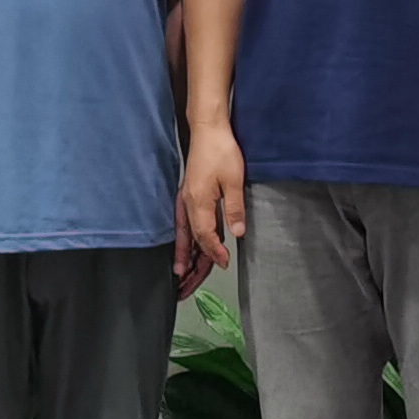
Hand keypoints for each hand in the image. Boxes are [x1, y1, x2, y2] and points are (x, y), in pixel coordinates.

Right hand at [177, 123, 248, 278]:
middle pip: (189, 241)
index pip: (205, 236)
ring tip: (182, 276)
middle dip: (189, 265)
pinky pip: (185, 225)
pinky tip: (187, 248)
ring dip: (184, 256)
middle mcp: (188, 204)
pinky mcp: (189, 196)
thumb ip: (234, 209)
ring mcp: (186, 200)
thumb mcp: (233, 180)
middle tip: (186, 288)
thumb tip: (237, 234)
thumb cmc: (221, 151)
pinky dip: (186, 241)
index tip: (224, 263)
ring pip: (184, 235)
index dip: (213, 253)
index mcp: (198, 202)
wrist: (208, 130)